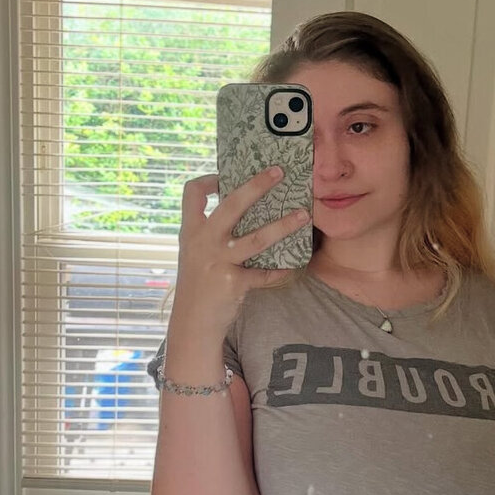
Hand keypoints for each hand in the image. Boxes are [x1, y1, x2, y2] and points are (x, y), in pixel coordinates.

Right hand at [172, 168, 310, 336]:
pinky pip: (264, 273)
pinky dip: (279, 269)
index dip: (209, 179)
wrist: (192, 322)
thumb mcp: (196, 254)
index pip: (192, 193)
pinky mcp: (233, 282)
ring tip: (304, 215)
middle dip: (256, 185)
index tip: (226, 176)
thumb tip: (240, 210)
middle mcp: (203, 242)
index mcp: (191, 231)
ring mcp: (218, 262)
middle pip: (231, 204)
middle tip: (279, 172)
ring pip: (256, 238)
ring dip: (284, 225)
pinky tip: (292, 266)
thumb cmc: (198, 284)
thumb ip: (210, 234)